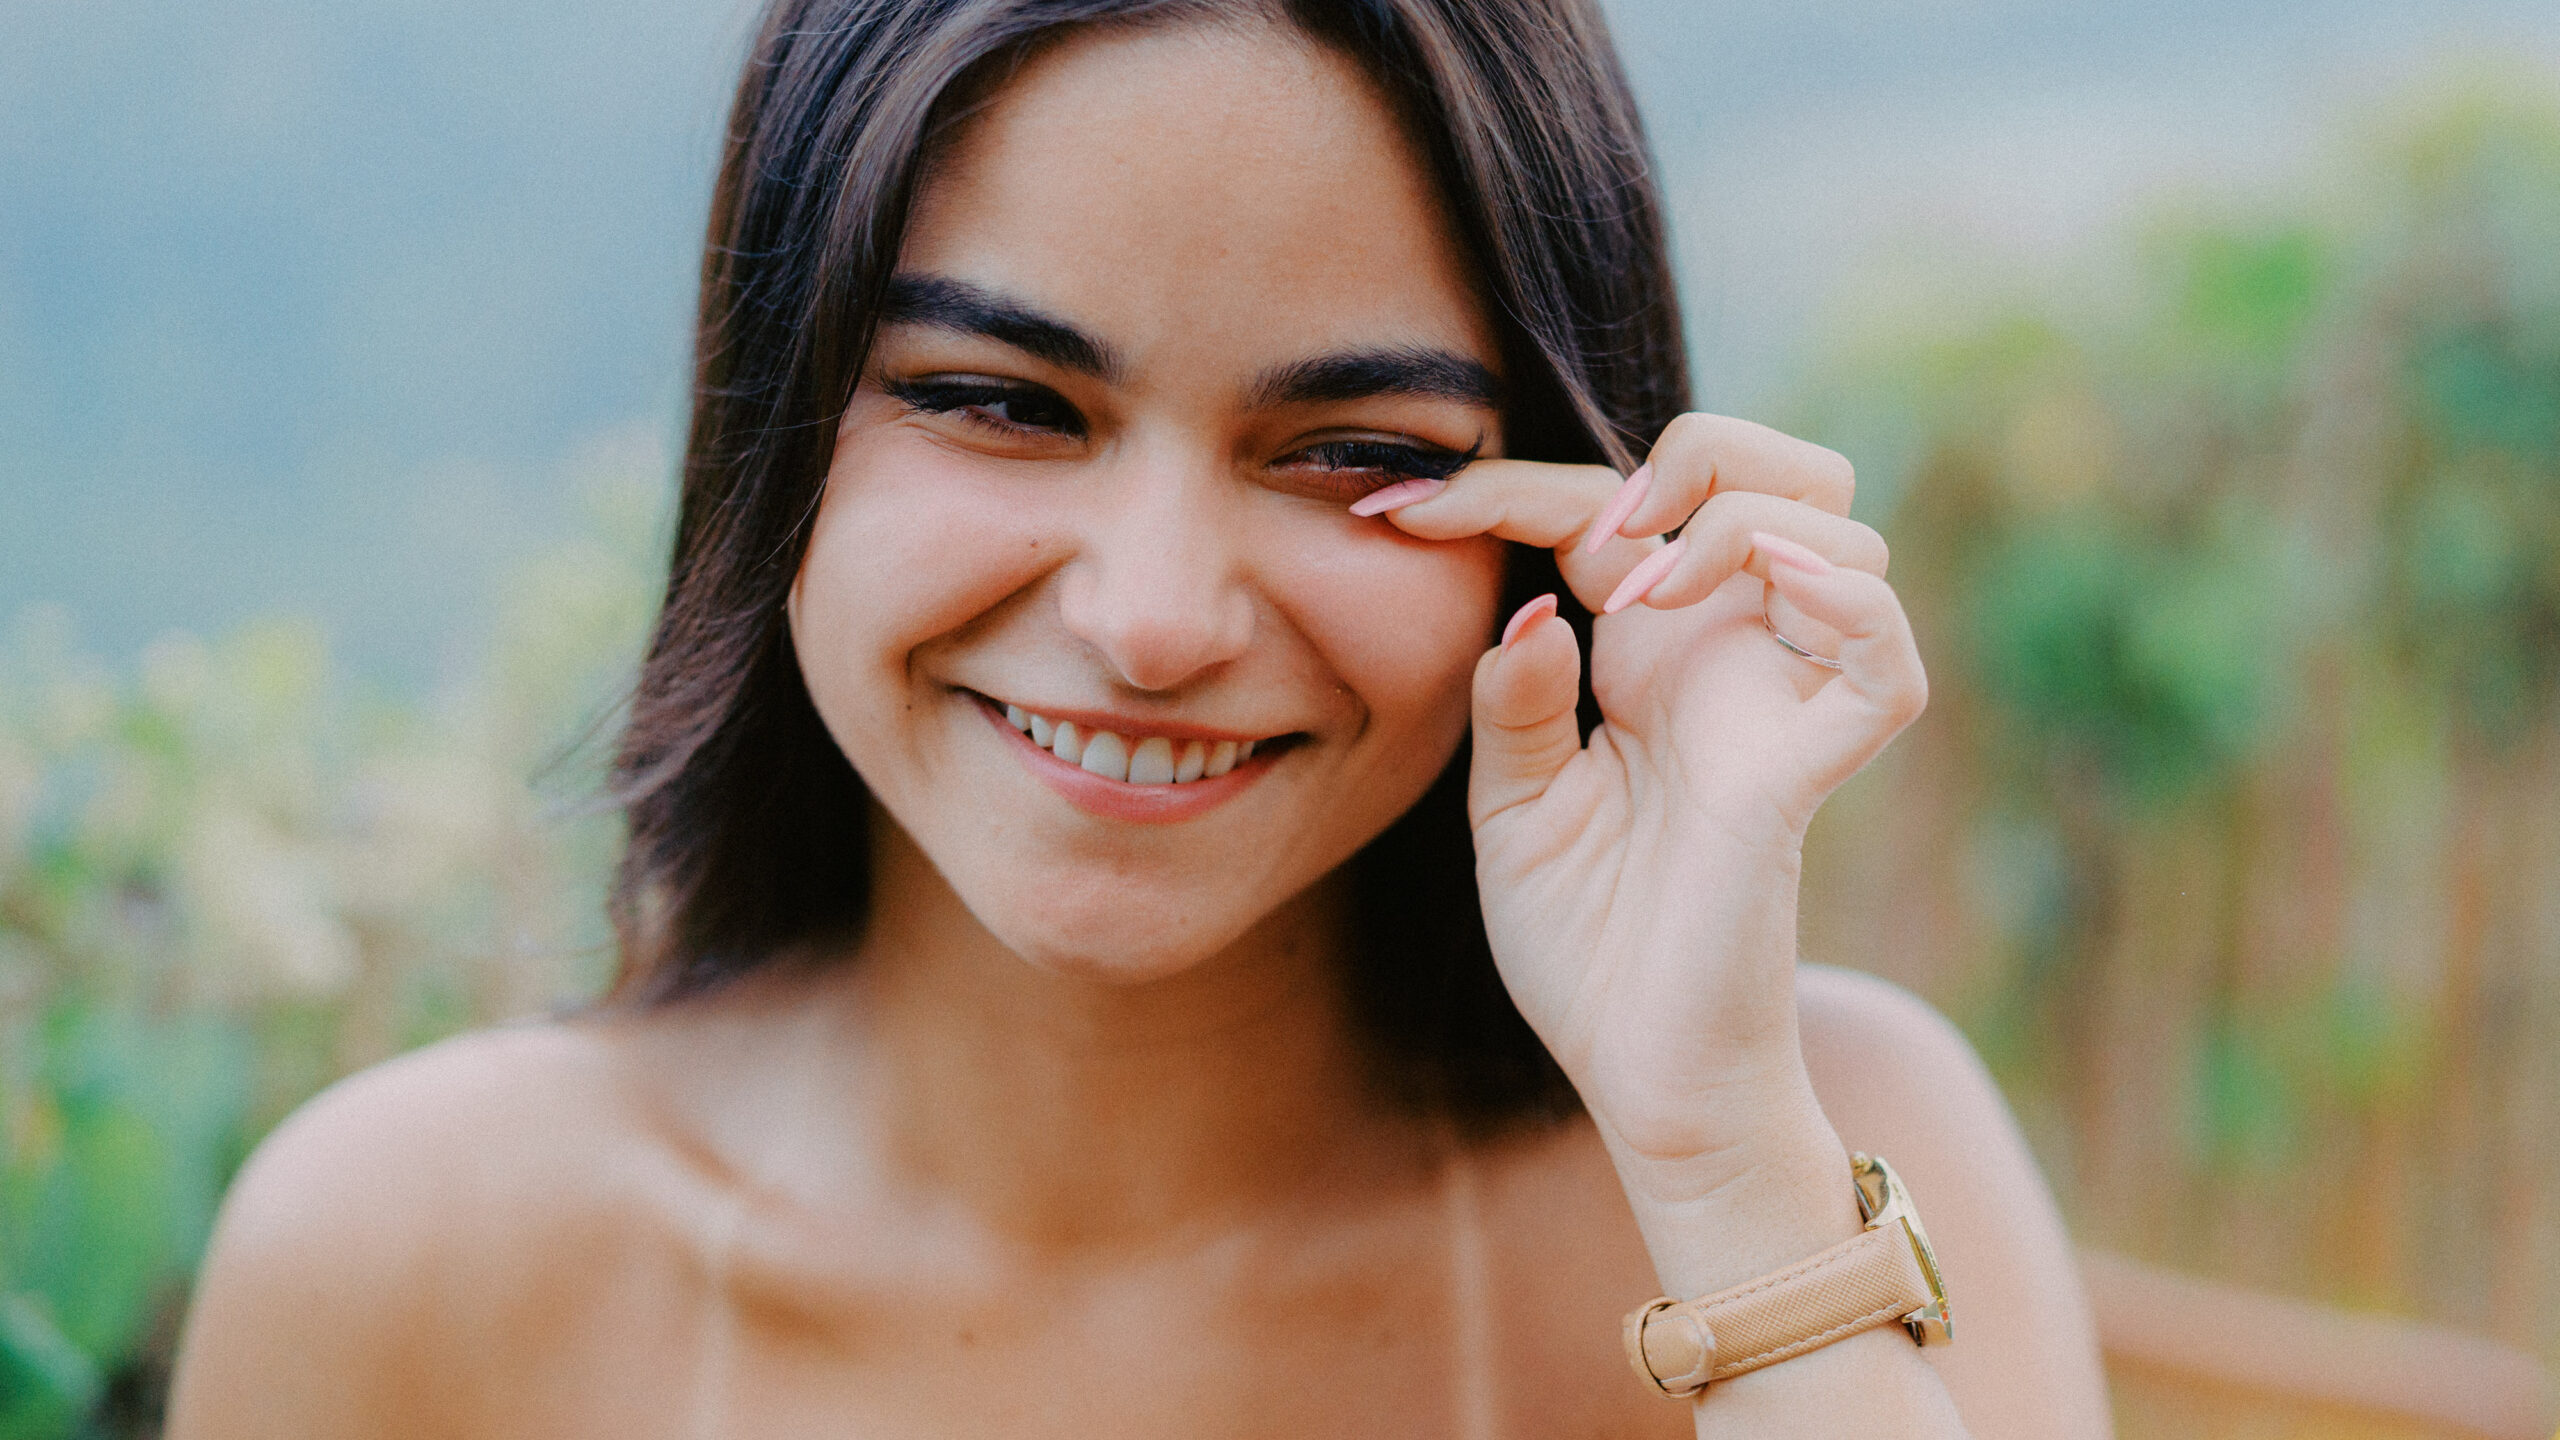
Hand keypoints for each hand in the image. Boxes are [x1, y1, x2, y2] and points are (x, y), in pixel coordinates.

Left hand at [1368, 415, 1927, 1264]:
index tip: (1391, 509)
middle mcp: (1725, 663)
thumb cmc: (1586, 947)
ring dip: (1744, 519)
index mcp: (1650, 657)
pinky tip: (1764, 592)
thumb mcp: (1512, 807)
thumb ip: (1514, 700)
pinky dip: (1845, 604)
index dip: (1509, 488)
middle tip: (1602, 527)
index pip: (1610, 514)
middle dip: (1700, 454)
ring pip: (1842, 534)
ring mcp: (1777, 710)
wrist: (1638, 1073)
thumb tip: (1538, 609)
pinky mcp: (1805, 775)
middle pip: (1776, 477)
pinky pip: (1881, 664)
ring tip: (1645, 585)